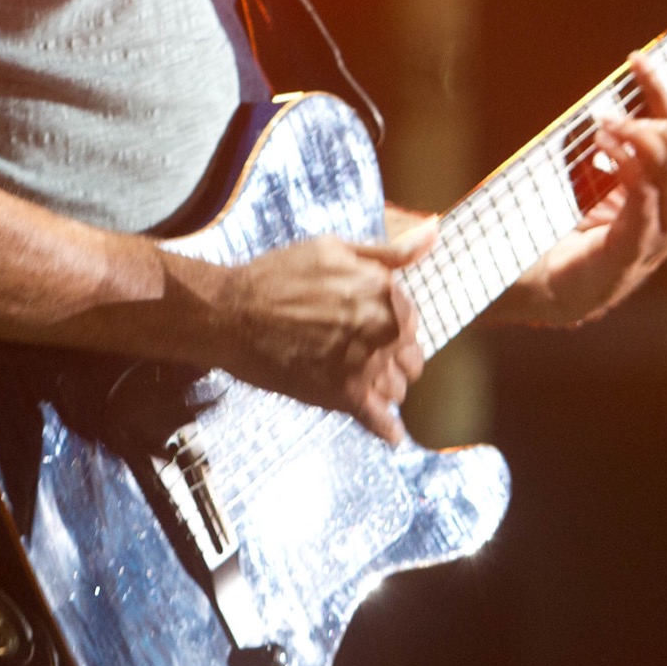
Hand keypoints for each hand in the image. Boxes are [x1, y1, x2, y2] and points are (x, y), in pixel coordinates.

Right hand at [209, 222, 434, 441]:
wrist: (232, 314)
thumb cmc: (279, 276)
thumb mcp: (335, 248)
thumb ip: (389, 251)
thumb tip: (434, 233)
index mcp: (386, 292)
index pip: (411, 321)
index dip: (389, 324)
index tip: (365, 326)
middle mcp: (384, 329)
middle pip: (410, 358)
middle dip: (390, 358)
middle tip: (358, 354)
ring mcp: (366, 365)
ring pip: (396, 390)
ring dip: (382, 388)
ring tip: (354, 380)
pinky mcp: (344, 396)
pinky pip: (382, 422)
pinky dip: (387, 429)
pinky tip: (388, 432)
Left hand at [504, 54, 666, 326]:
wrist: (541, 286)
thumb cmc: (573, 230)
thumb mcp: (598, 180)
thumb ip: (610, 150)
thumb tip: (604, 109)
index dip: (665, 96)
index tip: (635, 59)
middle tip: (623, 113)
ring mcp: (659, 241)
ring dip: (638, 142)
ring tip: (603, 127)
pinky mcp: (629, 255)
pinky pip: (645, 204)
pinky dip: (628, 169)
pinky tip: (604, 151)